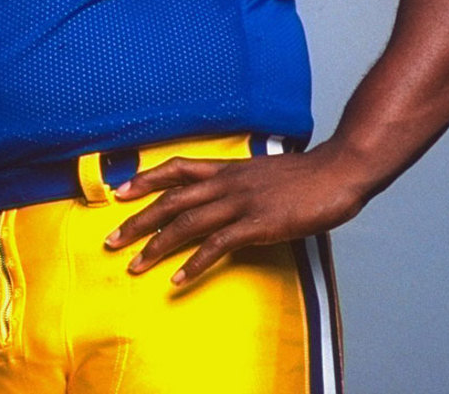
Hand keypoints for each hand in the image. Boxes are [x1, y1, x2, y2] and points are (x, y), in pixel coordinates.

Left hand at [104, 144, 366, 285]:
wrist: (337, 171)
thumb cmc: (305, 175)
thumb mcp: (262, 172)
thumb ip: (239, 182)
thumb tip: (223, 193)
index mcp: (227, 168)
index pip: (176, 169)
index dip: (145, 179)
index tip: (119, 192)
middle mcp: (226, 183)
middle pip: (170, 200)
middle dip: (137, 220)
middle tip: (111, 240)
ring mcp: (240, 203)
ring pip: (186, 224)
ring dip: (156, 246)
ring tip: (135, 265)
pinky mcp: (257, 225)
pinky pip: (216, 246)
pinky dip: (194, 263)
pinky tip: (178, 278)